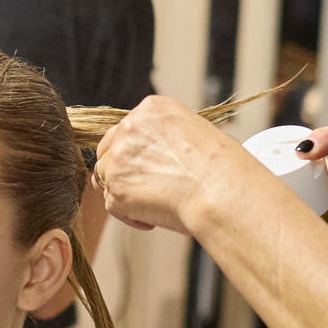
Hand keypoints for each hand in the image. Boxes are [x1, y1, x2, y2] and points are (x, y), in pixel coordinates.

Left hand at [91, 96, 255, 235]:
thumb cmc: (219, 168)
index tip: (147, 167)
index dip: (134, 152)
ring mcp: (119, 158)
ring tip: (153, 205)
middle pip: (108, 151)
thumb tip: (149, 157)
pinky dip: (130, 216)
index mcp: (151, 109)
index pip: (125, 130)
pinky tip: (154, 218)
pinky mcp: (116, 187)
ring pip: (106, 178)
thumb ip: (162, 137)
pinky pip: (112, 205)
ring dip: (124, 193)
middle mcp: (130, 128)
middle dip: (120, 171)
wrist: (220, 191)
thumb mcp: (193, 132)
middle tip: (142, 188)